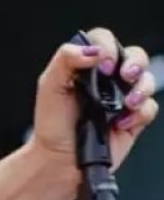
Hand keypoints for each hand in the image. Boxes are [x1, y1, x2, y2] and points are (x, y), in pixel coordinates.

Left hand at [31, 27, 157, 170]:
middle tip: (125, 75)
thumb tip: (93, 50)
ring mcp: (122, 97)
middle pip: (134, 55)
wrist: (60, 159)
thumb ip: (66, 60)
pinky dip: (141, 113)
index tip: (102, 63)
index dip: (108, 46)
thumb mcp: (49, 86)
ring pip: (147, 79)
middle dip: (135, 62)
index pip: (103, 40)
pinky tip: (121, 123)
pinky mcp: (134, 118)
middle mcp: (106, 79)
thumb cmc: (52, 124)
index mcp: (84, 66)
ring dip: (143, 87)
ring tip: (128, 102)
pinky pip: (150, 107)